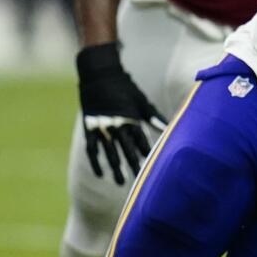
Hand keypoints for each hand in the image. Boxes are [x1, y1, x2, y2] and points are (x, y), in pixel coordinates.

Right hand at [77, 42, 166, 184]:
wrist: (99, 74)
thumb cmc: (124, 86)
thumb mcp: (141, 99)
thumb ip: (152, 115)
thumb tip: (166, 127)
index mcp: (132, 118)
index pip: (142, 141)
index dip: (147, 154)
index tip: (154, 167)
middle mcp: (117, 125)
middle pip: (127, 150)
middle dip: (134, 165)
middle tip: (139, 182)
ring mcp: (102, 127)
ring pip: (110, 152)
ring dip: (116, 168)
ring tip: (120, 182)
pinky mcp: (90, 127)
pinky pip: (92, 149)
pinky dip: (96, 161)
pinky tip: (101, 174)